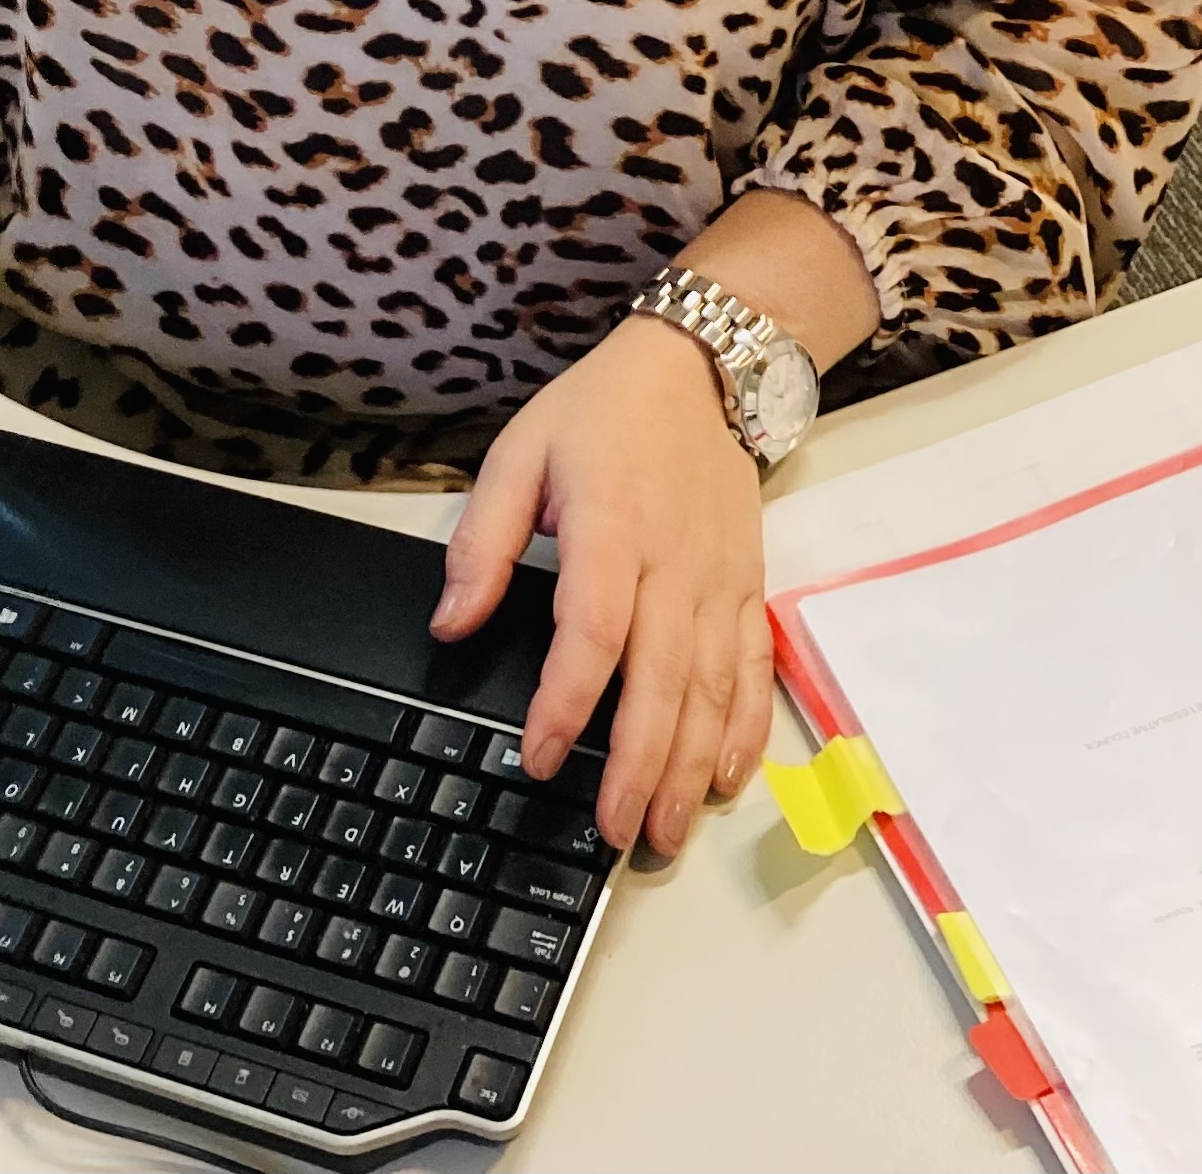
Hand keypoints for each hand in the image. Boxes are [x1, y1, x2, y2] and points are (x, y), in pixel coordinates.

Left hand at [430, 315, 771, 857]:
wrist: (697, 369)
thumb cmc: (599, 414)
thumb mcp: (518, 455)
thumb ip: (482, 543)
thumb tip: (449, 623)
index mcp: (612, 530)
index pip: (592, 631)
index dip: (566, 701)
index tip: (537, 754)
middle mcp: (675, 564)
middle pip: (661, 680)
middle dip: (637, 766)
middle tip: (612, 833)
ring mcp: (720, 579)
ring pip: (710, 688)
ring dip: (688, 766)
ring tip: (663, 829)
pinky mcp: (748, 585)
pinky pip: (752, 668)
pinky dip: (742, 728)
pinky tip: (725, 777)